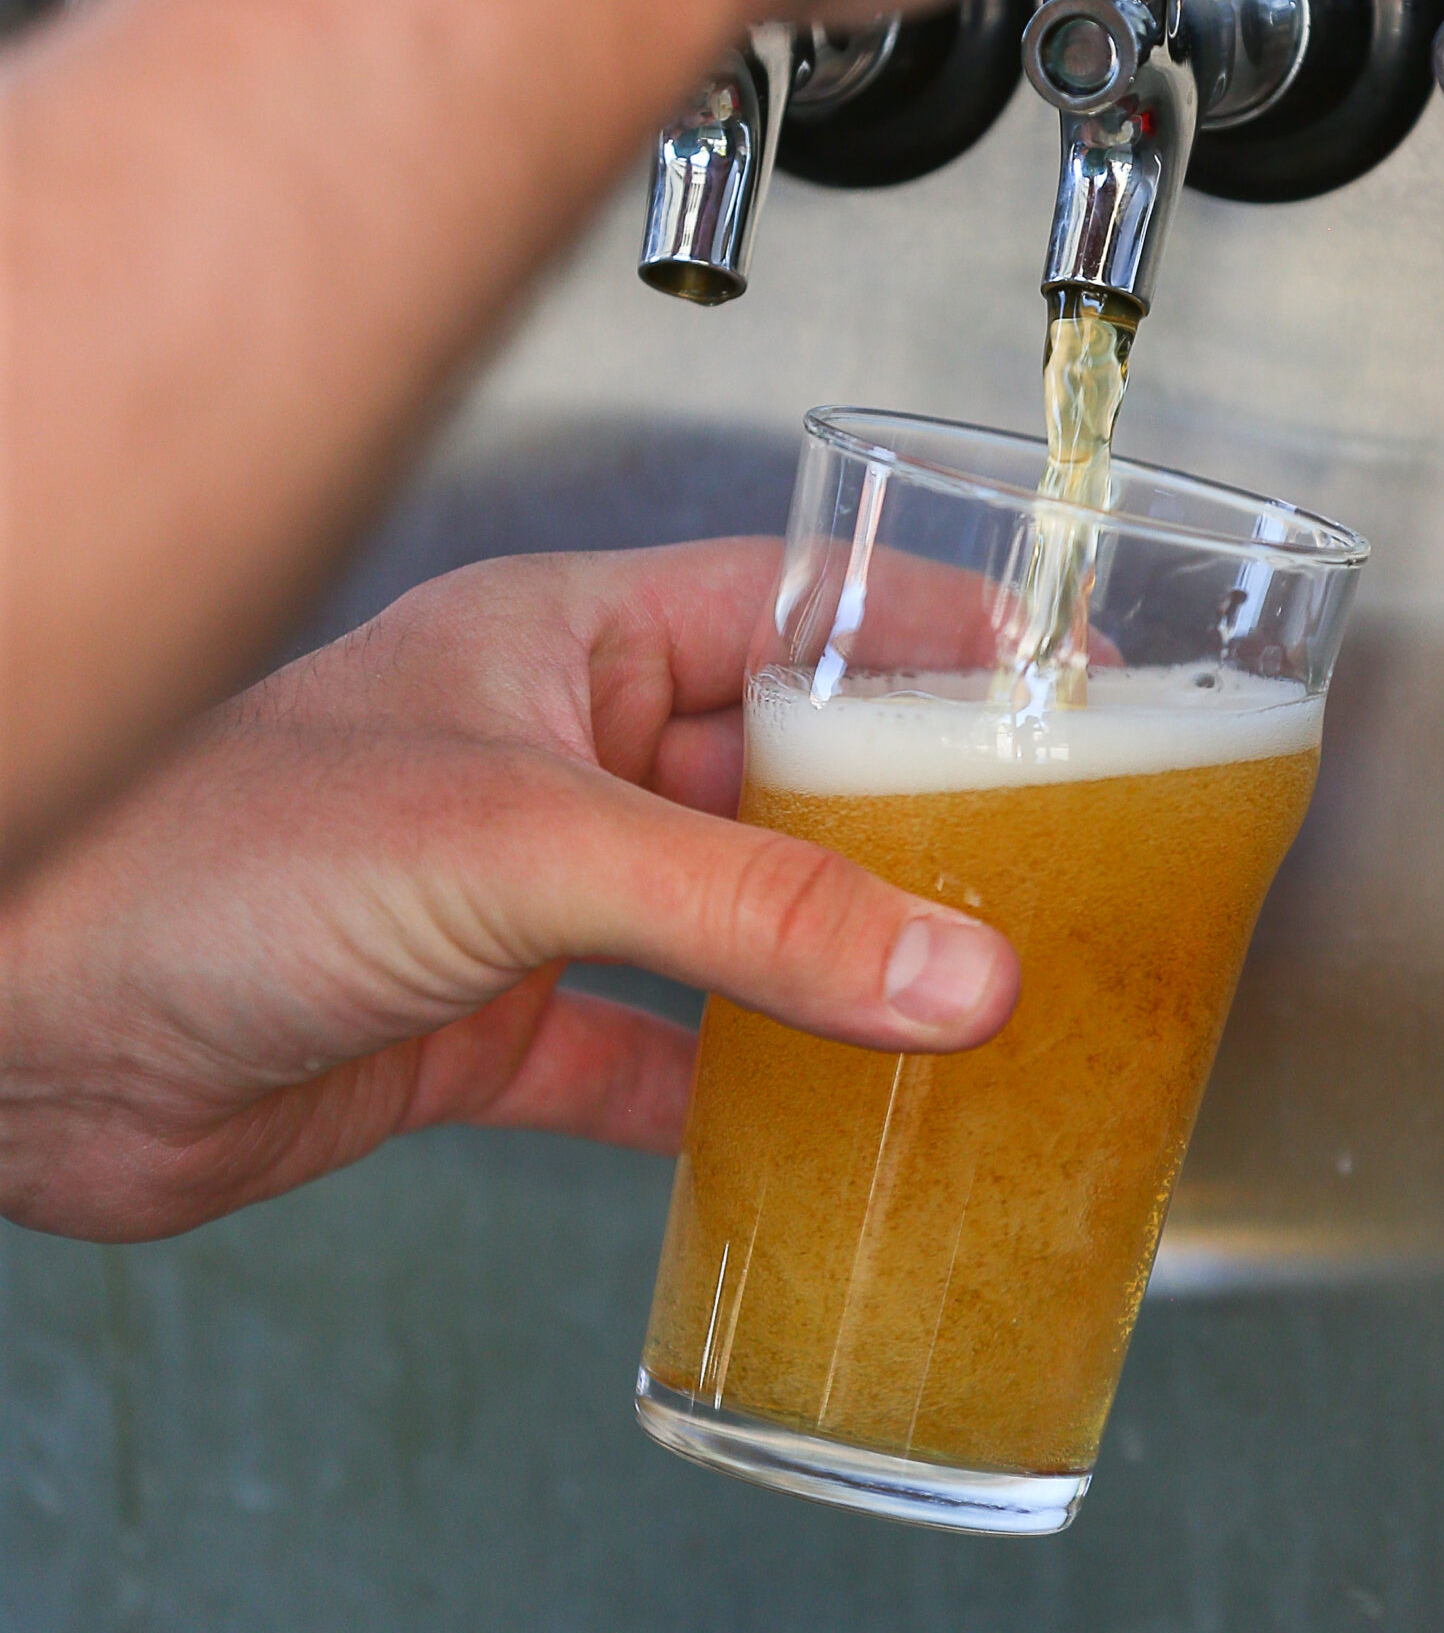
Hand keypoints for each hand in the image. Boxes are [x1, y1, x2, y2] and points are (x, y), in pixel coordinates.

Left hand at [0, 543, 1017, 1241]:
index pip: (784, 607)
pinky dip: (719, 1092)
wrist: (28, 1026)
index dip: (921, 630)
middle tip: (1039, 856)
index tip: (1055, 665)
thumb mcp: (523, 847)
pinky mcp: (475, 1020)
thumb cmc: (213, 851)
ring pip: (716, 917)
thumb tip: (953, 962)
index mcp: (558, 642)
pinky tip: (798, 1122)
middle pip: (767, 771)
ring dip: (824, 958)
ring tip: (960, 991)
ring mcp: (515, 891)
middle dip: (897, 817)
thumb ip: (749, 912)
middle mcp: (546, 755)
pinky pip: (637, 1052)